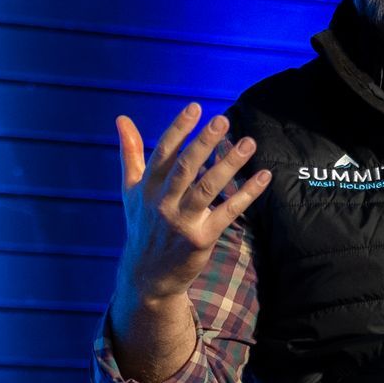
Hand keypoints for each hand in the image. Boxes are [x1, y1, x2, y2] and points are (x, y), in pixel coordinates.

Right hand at [115, 104, 270, 302]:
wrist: (147, 275)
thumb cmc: (142, 225)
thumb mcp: (131, 189)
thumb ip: (130, 152)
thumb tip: (121, 119)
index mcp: (147, 186)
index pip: (163, 152)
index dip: (179, 129)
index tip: (195, 107)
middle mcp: (162, 202)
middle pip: (184, 168)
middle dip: (204, 143)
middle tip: (223, 120)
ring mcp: (181, 221)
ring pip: (207, 188)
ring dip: (229, 165)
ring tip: (248, 143)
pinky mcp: (200, 238)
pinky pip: (227, 213)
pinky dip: (246, 195)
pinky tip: (263, 176)